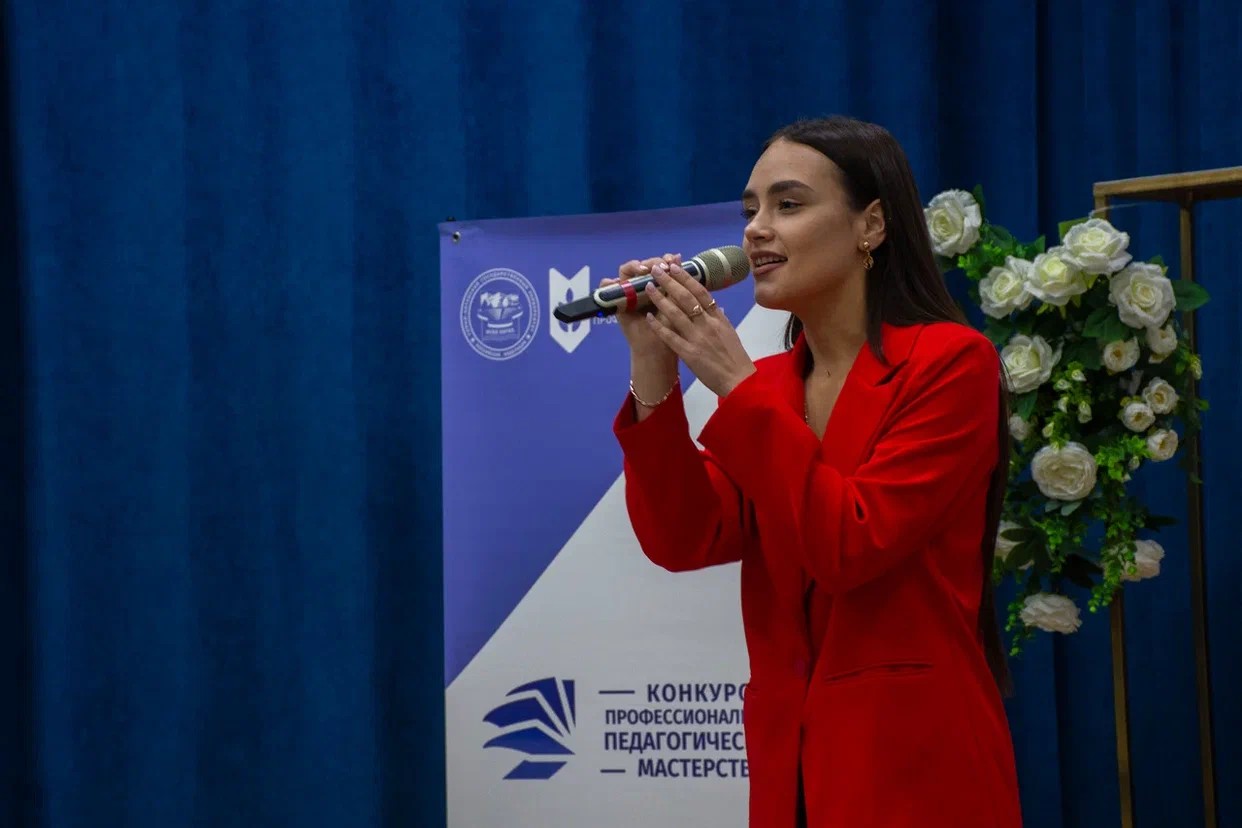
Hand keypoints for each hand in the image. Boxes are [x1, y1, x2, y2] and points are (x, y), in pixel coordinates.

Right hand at [599, 253, 682, 363]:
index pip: (658, 264)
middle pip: (643, 265)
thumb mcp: (676, 301)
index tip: (672, 260)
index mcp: (658, 284)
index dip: (663, 259)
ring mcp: (629, 292)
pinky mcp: (616, 301)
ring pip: (626, 271)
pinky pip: (607, 287)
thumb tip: (678, 256)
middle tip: (660, 267)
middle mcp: (642, 285)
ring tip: (642, 269)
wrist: (659, 347)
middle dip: (651, 262)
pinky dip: (608, 283)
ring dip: (633, 266)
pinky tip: (615, 282)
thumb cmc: (670, 326)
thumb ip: (676, 281)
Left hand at [643, 260, 756, 397]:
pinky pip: (671, 337)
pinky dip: (658, 326)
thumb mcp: (730, 332)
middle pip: (686, 298)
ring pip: (676, 314)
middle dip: (670, 282)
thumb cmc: (735, 357)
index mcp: (718, 318)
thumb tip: (715, 305)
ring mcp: (698, 339)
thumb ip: (719, 318)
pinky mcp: (689, 354)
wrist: (739, 381)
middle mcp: (708, 324)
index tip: (674, 266)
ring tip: (648, 287)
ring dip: (660, 299)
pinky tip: (648, 317)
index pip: (701, 292)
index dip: (686, 277)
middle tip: (656, 269)